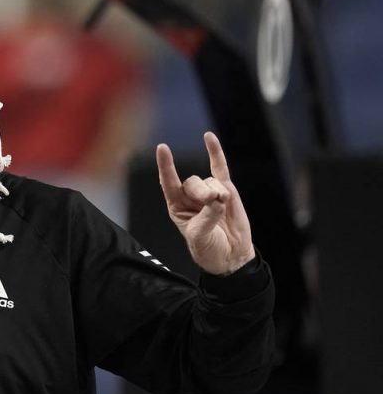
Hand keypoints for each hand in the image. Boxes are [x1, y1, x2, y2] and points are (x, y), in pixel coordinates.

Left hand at [156, 132, 255, 275]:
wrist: (230, 256)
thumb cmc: (208, 248)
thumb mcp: (201, 236)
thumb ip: (208, 216)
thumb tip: (219, 197)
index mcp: (176, 206)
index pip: (168, 182)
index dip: (166, 166)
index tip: (163, 148)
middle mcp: (189, 196)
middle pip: (192, 183)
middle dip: (203, 192)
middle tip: (213, 202)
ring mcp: (208, 191)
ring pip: (210, 181)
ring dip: (217, 192)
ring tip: (224, 206)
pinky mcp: (226, 190)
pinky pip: (220, 168)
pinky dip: (216, 153)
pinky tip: (209, 137)